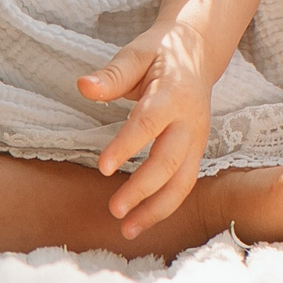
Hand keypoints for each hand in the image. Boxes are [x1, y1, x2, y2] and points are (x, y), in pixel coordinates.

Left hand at [78, 23, 215, 237]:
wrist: (198, 52)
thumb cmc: (161, 52)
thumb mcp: (136, 53)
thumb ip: (112, 74)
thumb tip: (83, 86)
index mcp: (174, 92)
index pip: (149, 123)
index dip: (127, 146)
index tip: (103, 167)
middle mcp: (190, 121)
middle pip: (170, 161)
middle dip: (143, 189)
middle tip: (114, 210)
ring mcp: (197, 139)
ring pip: (183, 181)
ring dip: (157, 209)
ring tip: (127, 230)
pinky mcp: (196, 152)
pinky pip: (184, 184)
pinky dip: (165, 207)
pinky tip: (140, 222)